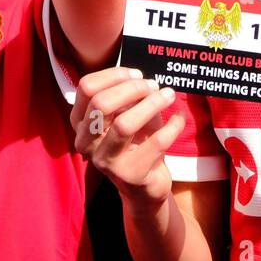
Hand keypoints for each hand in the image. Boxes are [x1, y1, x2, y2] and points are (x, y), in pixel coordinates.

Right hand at [71, 67, 184, 212]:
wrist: (144, 187)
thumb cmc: (135, 142)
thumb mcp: (127, 114)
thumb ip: (128, 96)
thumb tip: (141, 79)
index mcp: (80, 122)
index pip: (86, 88)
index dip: (113, 75)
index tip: (137, 74)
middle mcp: (86, 142)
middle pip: (102, 104)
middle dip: (133, 88)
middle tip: (154, 86)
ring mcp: (105, 161)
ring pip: (124, 124)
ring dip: (151, 104)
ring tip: (168, 96)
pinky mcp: (130, 176)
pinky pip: (156, 142)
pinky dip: (172, 126)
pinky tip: (179, 117)